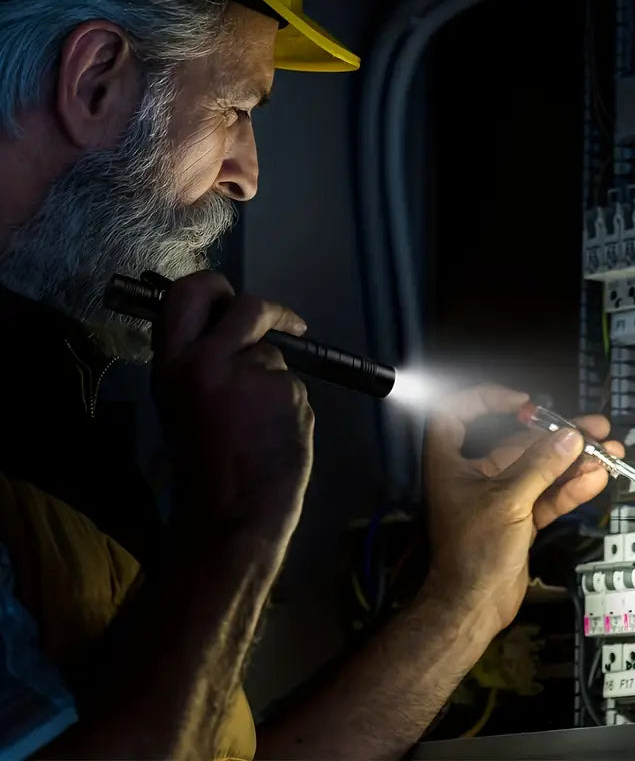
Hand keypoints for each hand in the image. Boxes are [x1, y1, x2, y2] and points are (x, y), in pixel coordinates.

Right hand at [151, 271, 314, 548]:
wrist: (231, 516)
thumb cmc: (207, 465)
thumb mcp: (185, 404)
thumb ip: (204, 363)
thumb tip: (238, 334)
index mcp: (172, 365)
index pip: (186, 295)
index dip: (213, 286)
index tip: (231, 295)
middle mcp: (207, 361)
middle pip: (248, 306)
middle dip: (270, 310)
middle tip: (287, 324)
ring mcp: (251, 375)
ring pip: (276, 357)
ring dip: (276, 380)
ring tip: (261, 424)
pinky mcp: (287, 393)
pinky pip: (294, 386)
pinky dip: (290, 405)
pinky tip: (276, 436)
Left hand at [422, 384, 622, 635]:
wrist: (474, 606)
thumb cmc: (472, 552)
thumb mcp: (507, 501)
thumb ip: (540, 467)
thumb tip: (568, 439)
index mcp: (452, 462)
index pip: (458, 414)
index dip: (486, 400)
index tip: (521, 402)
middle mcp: (475, 475)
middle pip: (516, 443)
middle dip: (555, 436)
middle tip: (592, 428)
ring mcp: (500, 497)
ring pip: (539, 470)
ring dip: (572, 461)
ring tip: (609, 452)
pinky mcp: (520, 518)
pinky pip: (548, 495)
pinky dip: (570, 488)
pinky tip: (597, 478)